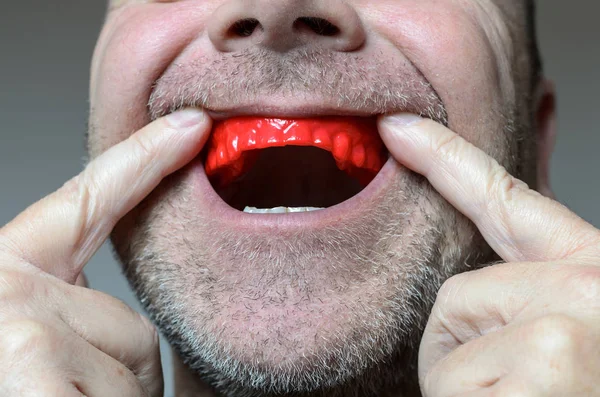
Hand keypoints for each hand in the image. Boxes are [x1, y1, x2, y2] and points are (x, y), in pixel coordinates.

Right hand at [0, 109, 210, 395]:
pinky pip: (123, 392)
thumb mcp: (19, 338)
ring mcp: (16, 325)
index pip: (90, 198)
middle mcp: (4, 287)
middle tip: (62, 393)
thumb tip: (110, 313)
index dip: (145, 158)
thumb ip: (65, 313)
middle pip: (131, 322)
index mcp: (1, 272)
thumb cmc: (5, 373)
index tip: (190, 129)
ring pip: (135, 364)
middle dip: (116, 374)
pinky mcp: (26, 364)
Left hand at [379, 114, 599, 395]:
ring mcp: (574, 325)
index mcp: (596, 278)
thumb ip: (527, 302)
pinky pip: (454, 387)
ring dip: (470, 394)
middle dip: (465, 353)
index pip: (507, 200)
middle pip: (458, 295)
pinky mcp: (553, 362)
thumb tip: (474, 292)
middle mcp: (594, 289)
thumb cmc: (585, 384)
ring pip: (447, 346)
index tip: (399, 128)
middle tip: (522, 391)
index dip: (446, 157)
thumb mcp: (574, 340)